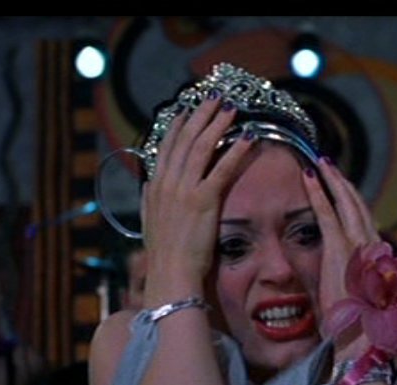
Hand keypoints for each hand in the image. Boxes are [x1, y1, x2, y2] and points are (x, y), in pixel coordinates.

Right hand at [140, 96, 255, 304]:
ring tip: (232, 107)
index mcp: (155, 187)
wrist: (170, 274)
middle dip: (201, 114)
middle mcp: (167, 183)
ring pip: (202, 147)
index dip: (179, 124)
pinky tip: (248, 136)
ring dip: (218, 123)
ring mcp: (183, 190)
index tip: (189, 107)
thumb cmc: (164, 254)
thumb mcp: (150, 222)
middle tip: (215, 97)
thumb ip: (150, 201)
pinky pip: (222, 168)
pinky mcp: (202, 201)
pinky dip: (235, 149)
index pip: (167, 146)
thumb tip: (147, 187)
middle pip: (185, 139)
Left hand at [301, 157, 381, 356]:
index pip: (364, 221)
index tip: (341, 187)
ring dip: (332, 179)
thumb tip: (348, 280)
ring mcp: (358, 246)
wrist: (361, 342)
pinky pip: (327, 212)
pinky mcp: (340, 250)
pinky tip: (308, 176)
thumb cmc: (358, 330)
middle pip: (358, 205)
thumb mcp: (358, 301)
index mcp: (377, 259)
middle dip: (343, 182)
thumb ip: (354, 282)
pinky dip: (318, 192)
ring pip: (346, 202)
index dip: (352, 201)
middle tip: (329, 164)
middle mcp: (372, 247)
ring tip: (320, 163)